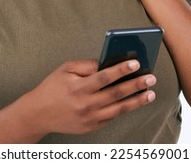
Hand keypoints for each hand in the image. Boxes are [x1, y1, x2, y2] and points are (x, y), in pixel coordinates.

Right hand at [25, 59, 155, 136]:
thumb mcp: (66, 69)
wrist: (39, 113)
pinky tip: (134, 101)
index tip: (136, 63)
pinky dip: (124, 109)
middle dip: (136, 85)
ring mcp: (89, 118)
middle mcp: (85, 104)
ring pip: (118, 109)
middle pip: (116, 93)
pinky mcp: (92, 127)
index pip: (104, 77)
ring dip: (137, 101)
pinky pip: (112, 117)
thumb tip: (108, 62)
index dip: (121, 70)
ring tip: (150, 93)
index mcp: (78, 87)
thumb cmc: (53, 86)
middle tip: (151, 78)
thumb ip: (87, 65)